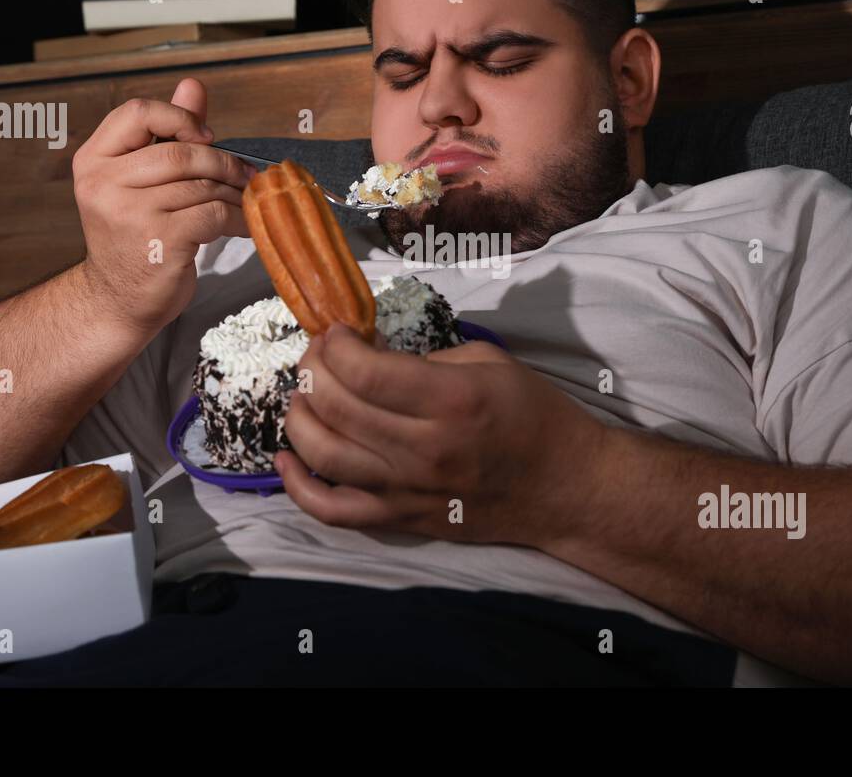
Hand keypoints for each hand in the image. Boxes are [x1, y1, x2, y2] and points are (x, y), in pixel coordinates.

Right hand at [71, 78, 254, 333]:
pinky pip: (215, 215)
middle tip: (245, 174)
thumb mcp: (141, 181)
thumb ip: (167, 134)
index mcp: (94, 160)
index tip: (207, 137)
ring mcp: (129, 213)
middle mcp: (104, 184)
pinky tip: (244, 225)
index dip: (179, 117)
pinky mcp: (160, 241)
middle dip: (222, 161)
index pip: (137, 113)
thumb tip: (193, 85)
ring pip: (202, 185)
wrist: (118, 299)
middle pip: (181, 152)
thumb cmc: (135, 236)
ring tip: (246, 201)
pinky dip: (239, 219)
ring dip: (234, 193)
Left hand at [276, 325, 607, 545]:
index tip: (334, 332)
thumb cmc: (534, 416)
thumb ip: (424, 359)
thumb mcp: (490, 363)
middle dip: (312, 370)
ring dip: (299, 418)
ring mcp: (409, 489)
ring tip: (304, 395)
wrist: (564, 487)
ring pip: (324, 455)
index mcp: (451, 400)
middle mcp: (425, 448)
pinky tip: (287, 458)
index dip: (334, 345)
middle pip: (337, 407)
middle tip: (317, 356)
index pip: (365, 371)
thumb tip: (368, 356)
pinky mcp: (402, 519)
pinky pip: (333, 511)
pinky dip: (299, 487)